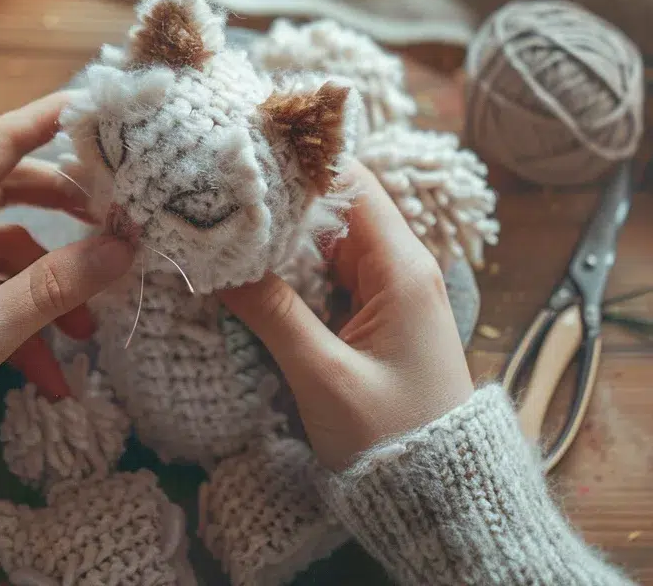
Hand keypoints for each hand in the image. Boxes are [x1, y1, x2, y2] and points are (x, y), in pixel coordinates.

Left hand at [0, 93, 135, 417]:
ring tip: (88, 333)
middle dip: (69, 213)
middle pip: (14, 189)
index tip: (103, 104)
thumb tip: (121, 248)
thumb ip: (51, 290)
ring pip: (11, 248)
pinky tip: (51, 375)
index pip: (1, 141)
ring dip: (52, 289)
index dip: (52, 119)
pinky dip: (24, 324)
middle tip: (120, 219)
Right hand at [219, 162, 472, 470]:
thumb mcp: (323, 376)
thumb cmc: (391, 438)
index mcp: (402, 268)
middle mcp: (401, 267)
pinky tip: (247, 266)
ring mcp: (388, 291)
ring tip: (218, 221)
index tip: (240, 156)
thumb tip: (215, 262)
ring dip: (279, 232)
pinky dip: (290, 266)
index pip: (351, 182)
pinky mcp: (375, 316)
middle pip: (335, 205)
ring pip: (327, 239)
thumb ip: (271, 312)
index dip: (297, 162)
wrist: (439, 496)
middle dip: (278, 196)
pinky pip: (328, 272)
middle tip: (213, 191)